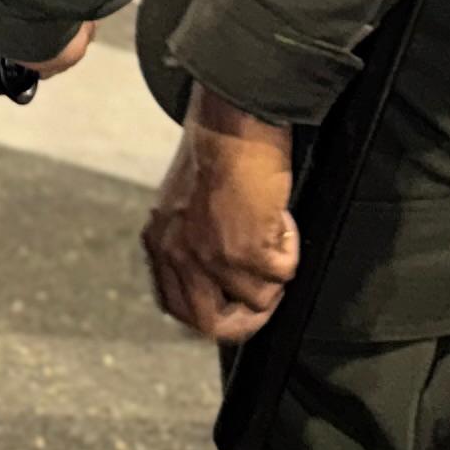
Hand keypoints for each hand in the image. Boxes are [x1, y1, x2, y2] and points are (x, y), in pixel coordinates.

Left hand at [143, 87, 299, 340]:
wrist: (230, 125)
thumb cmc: (215, 154)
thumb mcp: (184, 208)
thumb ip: (191, 246)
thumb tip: (221, 283)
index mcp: (159, 244)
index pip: (177, 308)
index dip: (212, 316)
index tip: (237, 306)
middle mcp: (178, 256)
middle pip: (210, 324)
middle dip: (247, 319)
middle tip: (269, 293)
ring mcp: (210, 258)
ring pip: (258, 299)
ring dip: (276, 271)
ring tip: (274, 229)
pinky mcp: (246, 251)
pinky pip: (282, 273)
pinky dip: (290, 248)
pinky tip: (280, 217)